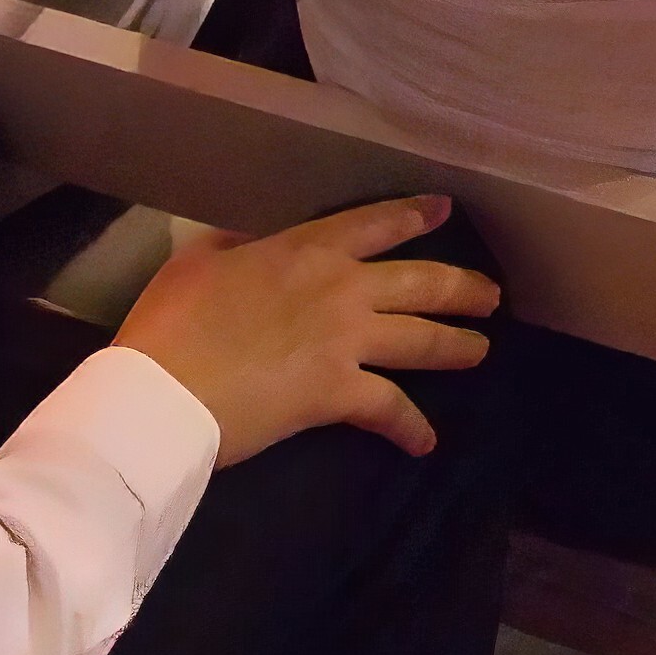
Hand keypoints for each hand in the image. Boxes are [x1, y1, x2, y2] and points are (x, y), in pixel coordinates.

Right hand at [112, 192, 497, 463]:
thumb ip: (237, 249)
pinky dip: (412, 428)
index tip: (445, 212)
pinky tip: (426, 442)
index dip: (412, 216)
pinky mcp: (338, 393)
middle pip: (418, 282)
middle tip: (490, 295)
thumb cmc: (173, 322)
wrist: (165, 388)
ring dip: (457, 345)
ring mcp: (345, 340)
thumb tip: (251, 247)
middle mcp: (339, 288)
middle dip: (460, 287)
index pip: (373, 224)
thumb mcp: (198, 262)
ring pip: (421, 339)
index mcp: (304, 249)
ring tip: (481, 350)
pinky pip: (390, 409)